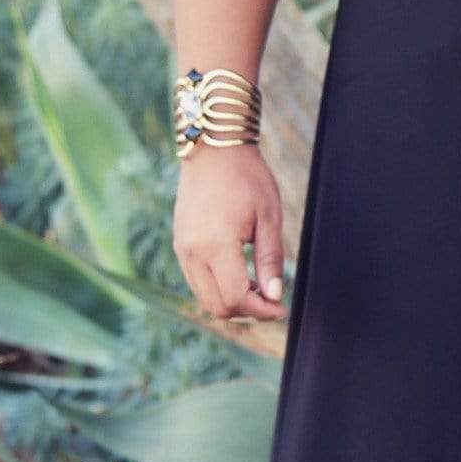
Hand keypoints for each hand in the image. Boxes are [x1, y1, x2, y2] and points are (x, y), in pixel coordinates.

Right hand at [174, 145, 289, 321]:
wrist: (213, 150)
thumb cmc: (246, 178)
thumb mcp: (269, 218)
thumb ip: (271, 260)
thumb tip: (274, 296)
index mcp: (217, 244)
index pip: (237, 298)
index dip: (262, 311)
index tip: (281, 307)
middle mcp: (193, 252)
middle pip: (218, 306)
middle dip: (247, 311)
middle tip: (271, 300)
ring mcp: (182, 249)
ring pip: (204, 298)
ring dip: (231, 302)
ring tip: (256, 288)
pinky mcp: (180, 244)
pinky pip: (196, 281)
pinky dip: (217, 288)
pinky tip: (238, 275)